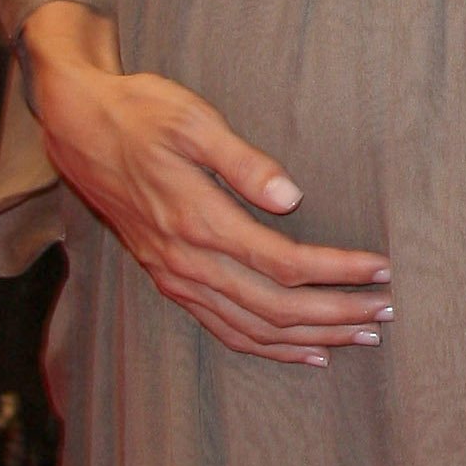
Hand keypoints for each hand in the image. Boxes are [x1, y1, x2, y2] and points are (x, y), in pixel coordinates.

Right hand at [21, 2, 389, 365]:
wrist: (78, 128)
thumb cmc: (141, 114)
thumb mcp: (193, 120)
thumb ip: (244, 162)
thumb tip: (291, 196)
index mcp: (198, 221)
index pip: (285, 262)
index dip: (339, 271)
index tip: (382, 269)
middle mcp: (187, 261)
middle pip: (275, 308)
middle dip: (337, 315)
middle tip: (386, 313)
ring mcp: (176, 277)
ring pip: (252, 329)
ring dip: (310, 338)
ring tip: (360, 337)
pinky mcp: (168, 280)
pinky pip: (224, 330)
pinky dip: (268, 347)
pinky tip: (304, 352)